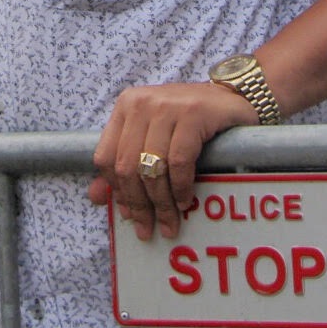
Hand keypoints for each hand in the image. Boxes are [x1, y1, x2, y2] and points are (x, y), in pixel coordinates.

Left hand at [88, 82, 256, 240]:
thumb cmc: (189, 121)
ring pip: (152, 167)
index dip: (117, 191)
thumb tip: (95, 197)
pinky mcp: (193, 114)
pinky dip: (180, 187)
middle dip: (139, 205)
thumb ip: (124, 163)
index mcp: (126, 106)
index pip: (106, 157)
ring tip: (170, 222)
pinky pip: (179, 161)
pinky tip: (185, 200)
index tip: (129, 215)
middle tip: (149, 229)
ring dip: (161, 203)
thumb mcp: (152, 136)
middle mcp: (142, 103)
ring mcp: (167, 106)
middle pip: (128, 165)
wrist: (231, 98)